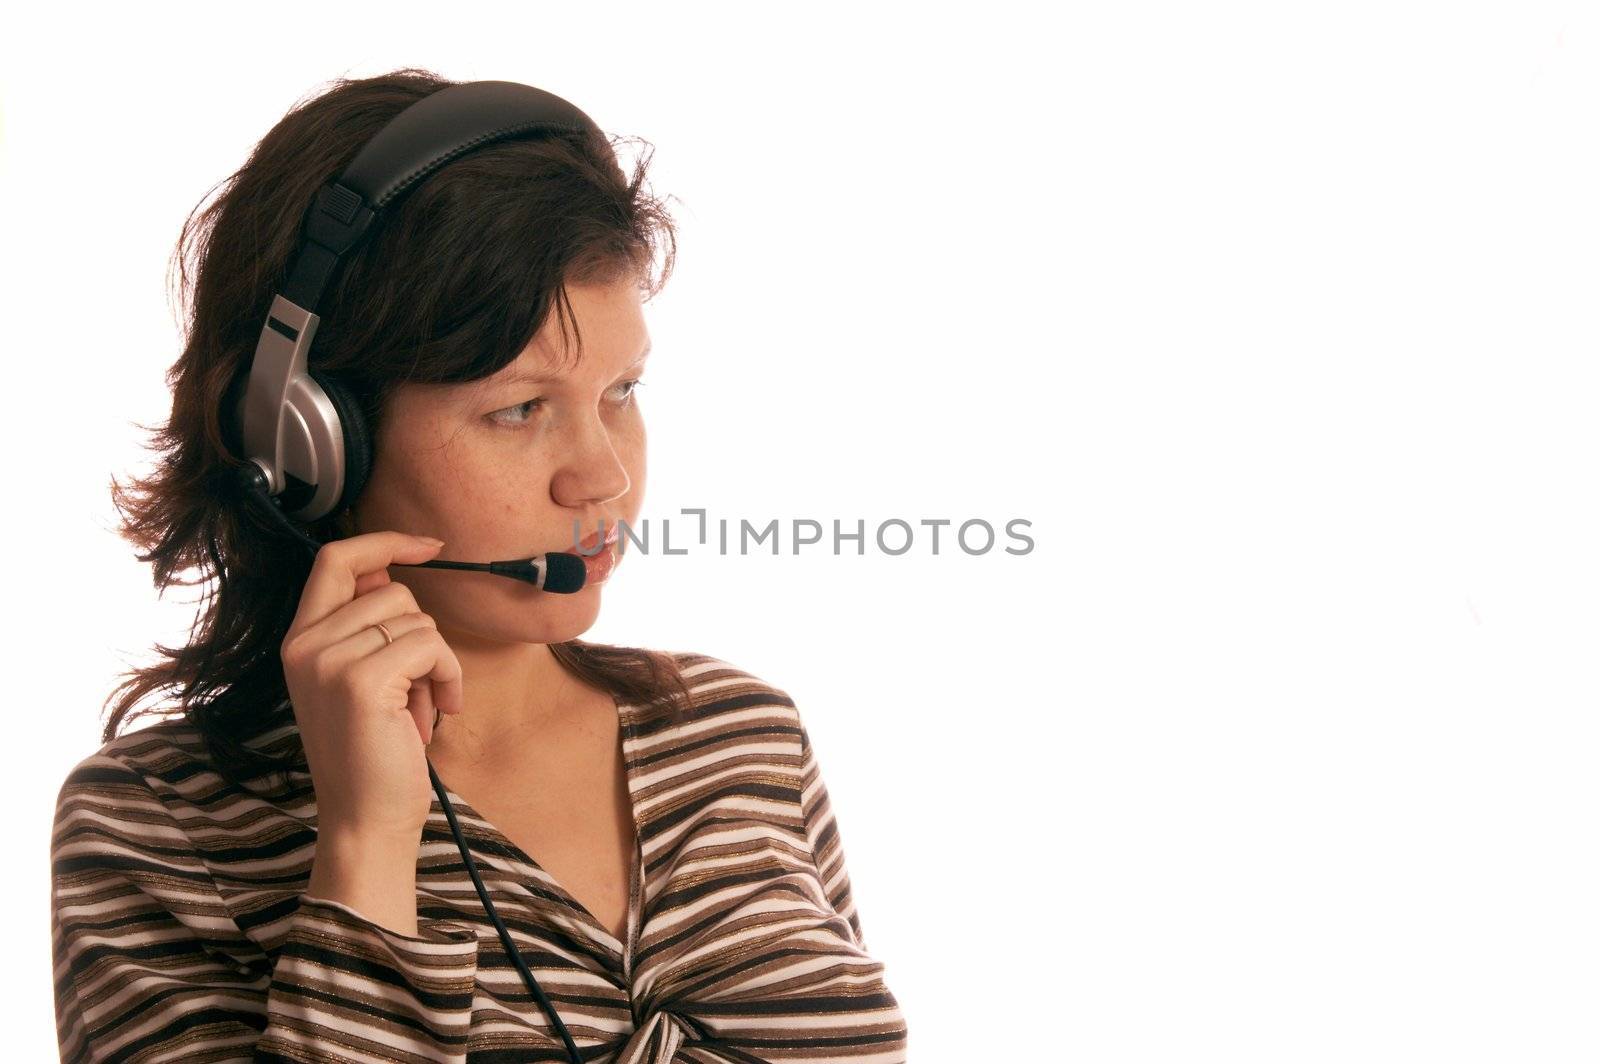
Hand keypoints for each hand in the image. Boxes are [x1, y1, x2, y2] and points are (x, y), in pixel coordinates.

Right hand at [280, 531, 464, 859]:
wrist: (366, 819)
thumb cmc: (377, 751)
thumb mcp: (364, 678)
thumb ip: (370, 628)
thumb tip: (394, 572)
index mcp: (300, 640)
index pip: (335, 560)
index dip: (384, 541)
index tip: (430, 546)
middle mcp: (305, 645)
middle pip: (394, 592)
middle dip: (422, 636)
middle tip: (415, 689)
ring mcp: (328, 661)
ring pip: (417, 618)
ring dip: (436, 662)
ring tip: (419, 708)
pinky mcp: (360, 681)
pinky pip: (430, 646)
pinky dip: (448, 676)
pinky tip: (438, 713)